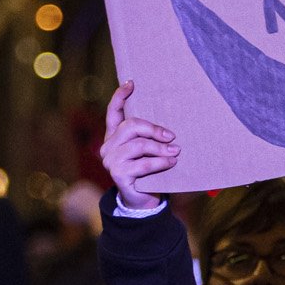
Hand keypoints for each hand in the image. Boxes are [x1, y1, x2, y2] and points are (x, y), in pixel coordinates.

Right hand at [100, 82, 179, 210]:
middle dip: (154, 129)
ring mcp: (111, 161)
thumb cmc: (149, 171)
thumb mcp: (148, 150)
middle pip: (131, 126)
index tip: (132, 83)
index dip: (120, 96)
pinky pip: (144, 164)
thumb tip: (170, 126)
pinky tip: (171, 162)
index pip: (113, 112)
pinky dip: (161, 162)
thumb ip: (150, 136)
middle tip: (171, 136)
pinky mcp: (118, 174)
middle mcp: (108, 146)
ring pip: (139, 145)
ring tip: (176, 151)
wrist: (143, 200)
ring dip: (161, 148)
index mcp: (114, 136)